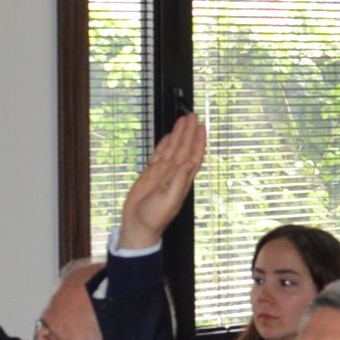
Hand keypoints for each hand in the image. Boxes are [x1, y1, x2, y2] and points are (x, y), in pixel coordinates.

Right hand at [117, 114, 205, 250]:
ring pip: (172, 148)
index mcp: (182, 179)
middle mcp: (174, 173)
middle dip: (189, 131)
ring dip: (178, 134)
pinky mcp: (151, 174)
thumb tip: (189, 164)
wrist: (138, 225)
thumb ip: (179, 181)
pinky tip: (169, 136)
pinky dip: (164, 144)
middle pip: (184, 147)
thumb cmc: (154, 217)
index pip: (193, 155)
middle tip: (193, 115)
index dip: (198, 140)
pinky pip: (160, 154)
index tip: (200, 126)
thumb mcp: (168, 200)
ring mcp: (163, 173)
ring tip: (183, 119)